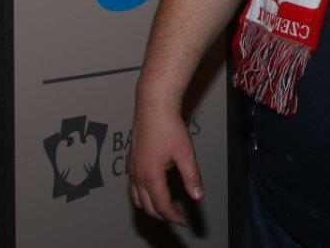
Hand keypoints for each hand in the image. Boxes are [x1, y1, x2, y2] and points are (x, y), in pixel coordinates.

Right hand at [128, 104, 203, 225]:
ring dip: (150, 207)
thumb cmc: (169, 128)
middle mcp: (137, 176)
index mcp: (151, 176)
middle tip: (177, 217)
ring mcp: (132, 169)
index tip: (184, 221)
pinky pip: (133, 187)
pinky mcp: (131, 162)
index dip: (174, 217)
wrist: (153, 107)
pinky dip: (143, 195)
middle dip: (162, 215)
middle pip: (147, 206)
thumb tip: (198, 197)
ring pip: (136, 198)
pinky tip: (155, 189)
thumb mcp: (185, 154)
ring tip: (166, 208)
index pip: (162, 206)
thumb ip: (191, 177)